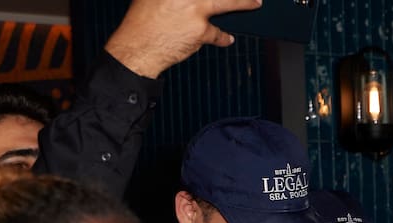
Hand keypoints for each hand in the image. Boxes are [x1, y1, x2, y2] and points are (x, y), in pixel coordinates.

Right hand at [104, 0, 262, 77]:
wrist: (137, 48)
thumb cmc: (142, 22)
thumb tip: (195, 0)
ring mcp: (195, 8)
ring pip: (227, 3)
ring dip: (244, 3)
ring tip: (255, 2)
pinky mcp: (200, 30)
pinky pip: (218, 33)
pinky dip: (223, 37)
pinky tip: (227, 38)